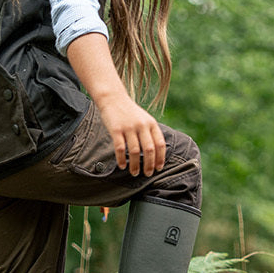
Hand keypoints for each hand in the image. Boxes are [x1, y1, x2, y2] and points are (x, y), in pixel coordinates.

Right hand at [65, 33, 165, 175]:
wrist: (113, 98)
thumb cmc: (130, 112)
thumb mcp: (145, 119)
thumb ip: (150, 133)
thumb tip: (157, 153)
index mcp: (151, 124)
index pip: (160, 144)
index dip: (160, 158)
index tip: (158, 168)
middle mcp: (142, 125)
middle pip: (149, 150)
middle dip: (149, 165)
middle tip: (148, 174)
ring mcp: (129, 127)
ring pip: (134, 151)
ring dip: (135, 165)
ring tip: (134, 173)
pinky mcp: (116, 129)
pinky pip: (120, 148)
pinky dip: (122, 159)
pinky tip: (122, 166)